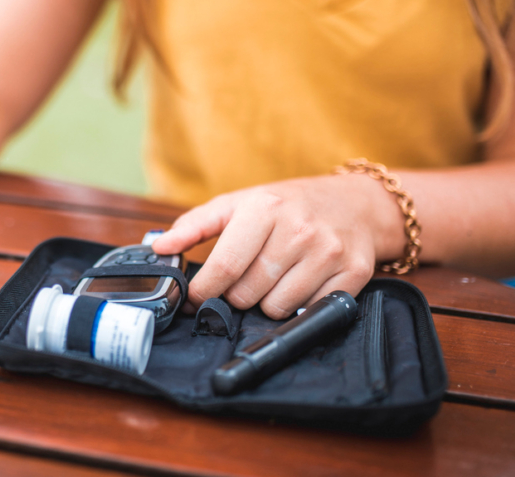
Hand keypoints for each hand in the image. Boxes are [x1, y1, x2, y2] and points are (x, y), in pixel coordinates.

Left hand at [152, 175, 397, 318]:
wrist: (355, 203)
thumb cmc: (287, 205)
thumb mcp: (238, 203)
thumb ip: (195, 225)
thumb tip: (159, 246)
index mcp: (265, 208)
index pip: (224, 267)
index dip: (204, 291)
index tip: (196, 298)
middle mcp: (299, 229)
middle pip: (248, 293)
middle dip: (236, 295)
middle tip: (243, 280)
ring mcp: (328, 252)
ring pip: (276, 307)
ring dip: (267, 302)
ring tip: (274, 278)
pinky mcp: (353, 273)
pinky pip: (309, 311)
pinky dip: (299, 306)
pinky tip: (301, 283)